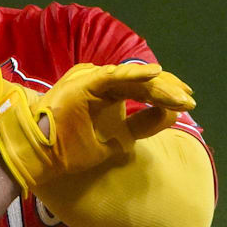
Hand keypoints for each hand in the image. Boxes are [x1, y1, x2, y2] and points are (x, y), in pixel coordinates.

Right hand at [0, 62, 194, 195]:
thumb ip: (138, 127)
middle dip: (167, 90)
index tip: (185, 104)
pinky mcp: (84, 83)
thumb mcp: (114, 141)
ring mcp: (93, 83)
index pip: (143, 91)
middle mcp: (103, 86)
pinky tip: (154, 73)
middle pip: (142, 83)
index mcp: (109, 97)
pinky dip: (133, 74)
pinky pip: (112, 76)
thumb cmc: (70, 148)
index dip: (165, 96)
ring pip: (132, 78)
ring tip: (179, 94)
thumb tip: (168, 117)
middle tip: (188, 98)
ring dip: (158, 85)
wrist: (39, 152)